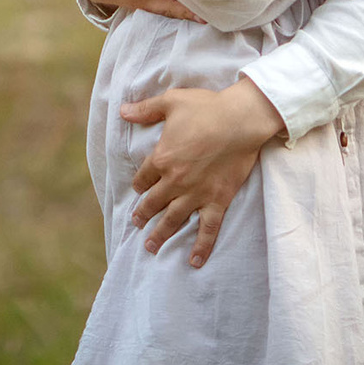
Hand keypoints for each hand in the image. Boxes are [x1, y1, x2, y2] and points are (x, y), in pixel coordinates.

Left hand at [119, 79, 284, 266]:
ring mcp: (196, 194)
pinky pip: (207, 229)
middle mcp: (175, 181)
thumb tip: (123, 110)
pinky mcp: (217, 201)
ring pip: (173, 220)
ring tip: (150, 247)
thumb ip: (145, 109)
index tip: (138, 189)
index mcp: (161, 159)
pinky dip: (201, 247)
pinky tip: (194, 262)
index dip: (139, 183)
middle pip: (153, 202)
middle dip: (143, 214)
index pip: (143, 177)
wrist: (240, 120)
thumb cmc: (206, 108)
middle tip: (136, 224)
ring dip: (160, 235)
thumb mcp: (171, 102)